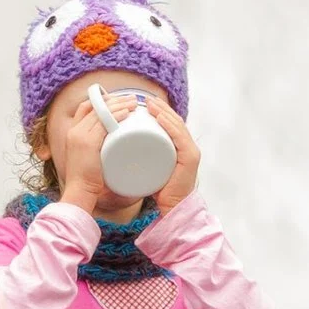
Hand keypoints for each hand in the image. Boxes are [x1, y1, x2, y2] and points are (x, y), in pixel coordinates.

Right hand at [59, 93, 138, 211]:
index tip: (117, 100)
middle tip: (130, 99)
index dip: (101, 100)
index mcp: (72, 133)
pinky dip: (116, 116)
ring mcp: (80, 136)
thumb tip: (113, 149)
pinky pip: (103, 123)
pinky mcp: (88, 143)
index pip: (85, 107)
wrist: (79, 192)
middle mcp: (74, 131)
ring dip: (119, 104)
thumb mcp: (89, 160)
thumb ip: (97, 150)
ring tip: (134, 103)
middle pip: (95, 106)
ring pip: (101, 112)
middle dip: (114, 99)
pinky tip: (127, 113)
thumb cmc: (86, 181)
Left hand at [145, 96, 200, 215]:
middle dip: (159, 107)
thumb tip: (117, 150)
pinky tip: (159, 117)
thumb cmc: (160, 192)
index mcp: (180, 148)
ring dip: (162, 111)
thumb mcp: (149, 169)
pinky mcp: (190, 159)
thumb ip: (141, 159)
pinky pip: (180, 138)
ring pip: (177, 125)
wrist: (172, 210)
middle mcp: (188, 147)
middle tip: (143, 99)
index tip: (142, 102)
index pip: (171, 123)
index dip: (158, 110)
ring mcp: (190, 152)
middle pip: (174, 121)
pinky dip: (170, 126)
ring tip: (147, 104)